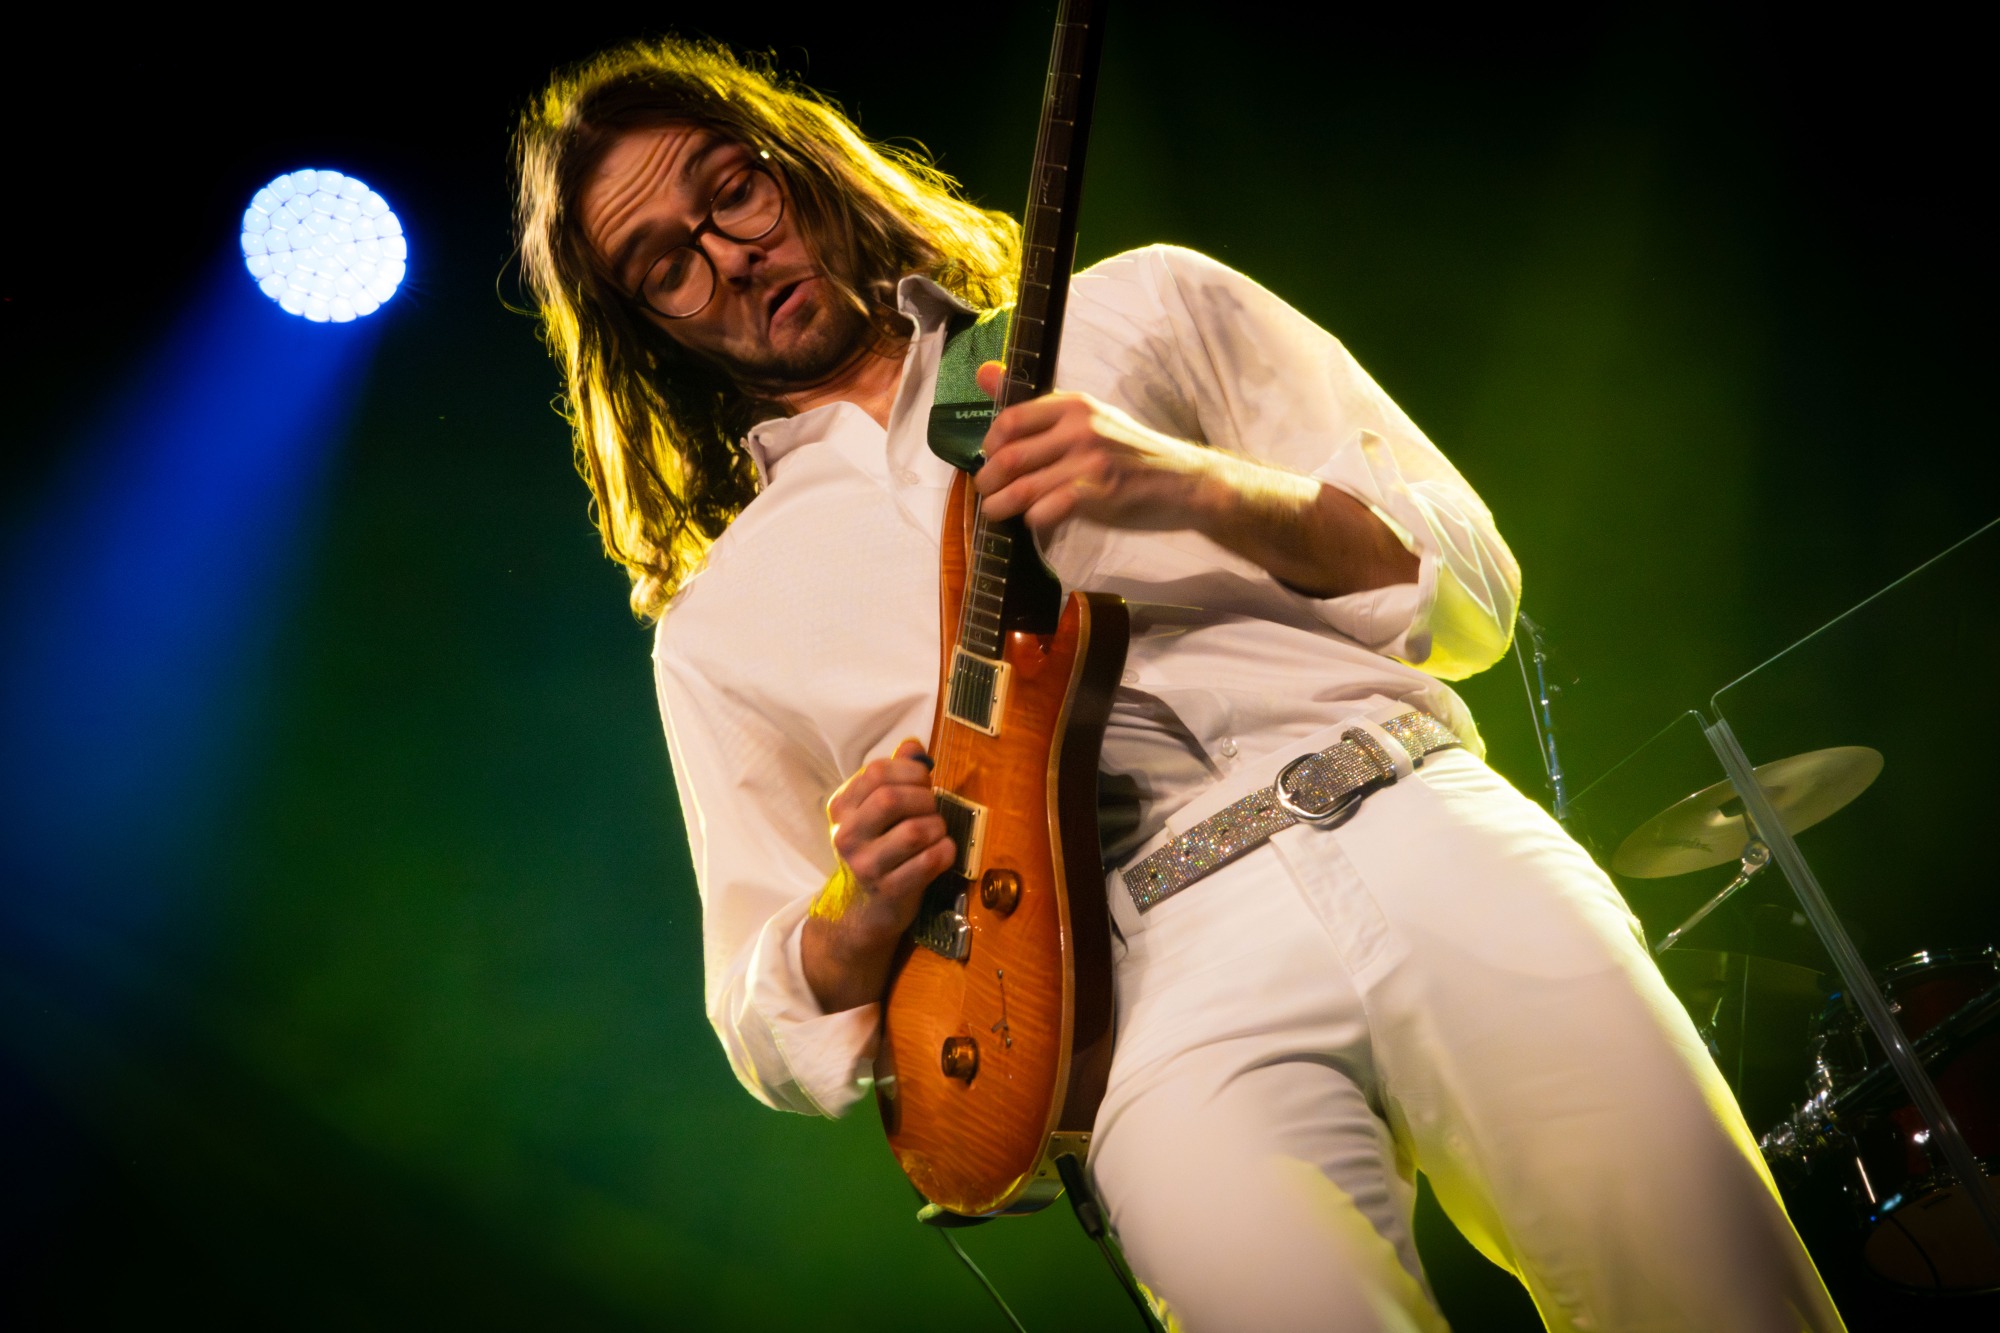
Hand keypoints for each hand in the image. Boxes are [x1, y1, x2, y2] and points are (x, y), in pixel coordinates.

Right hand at [802, 738, 954, 1011]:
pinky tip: (943, 851)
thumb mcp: (875, 812)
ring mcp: (866, 866)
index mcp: (841, 809)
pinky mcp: (890, 890)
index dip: (909, 772)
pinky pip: (931, 861)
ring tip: (936, 831)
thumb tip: (913, 746)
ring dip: (937, 826)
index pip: (875, 772)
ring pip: (916, 831)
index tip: (922, 782)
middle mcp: (847, 836)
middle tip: (931, 808)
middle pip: (891, 798)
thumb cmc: (877, 850)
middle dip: (924, 798)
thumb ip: (893, 775)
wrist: (863, 910)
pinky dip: (946, 851)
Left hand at [971, 360, 1220, 535]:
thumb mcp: (1091, 418)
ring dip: (1000, 506)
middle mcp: (1081, 428)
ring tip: (997, 512)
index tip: (990, 459)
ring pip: (1022, 488)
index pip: (1011, 420)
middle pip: (1010, 457)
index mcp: (1075, 405)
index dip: (989, 445)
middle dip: (988, 481)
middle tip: (988, 493)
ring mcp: (1090, 461)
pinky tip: (1036, 522)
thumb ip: (1040, 407)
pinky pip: (1045, 511)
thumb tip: (984, 374)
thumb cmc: (1133, 454)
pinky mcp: (1099, 494)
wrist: (1186, 481)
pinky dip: (1033, 521)